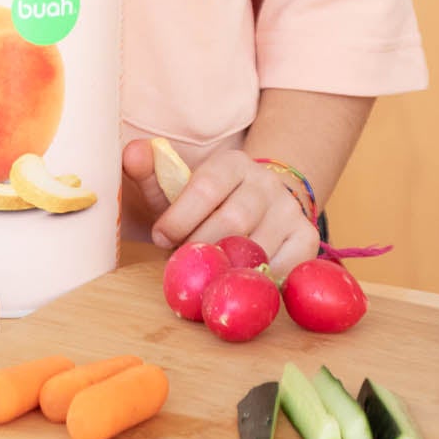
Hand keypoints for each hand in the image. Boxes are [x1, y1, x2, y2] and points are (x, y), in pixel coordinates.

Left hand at [121, 138, 320, 277]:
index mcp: (232, 163)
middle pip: (234, 220)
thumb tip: (132, 154)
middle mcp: (265, 182)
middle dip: (202, 248)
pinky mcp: (307, 238)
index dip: (180, 217)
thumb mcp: (176, 186)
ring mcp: (290, 210)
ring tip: (206, 278)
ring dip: (228, 269)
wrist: (257, 205)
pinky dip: (259, 282)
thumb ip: (150, 172)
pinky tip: (237, 284)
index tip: (160, 237)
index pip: (206, 187)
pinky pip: (286, 267)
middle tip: (183, 264)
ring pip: (260, 248)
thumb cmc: (206, 204)